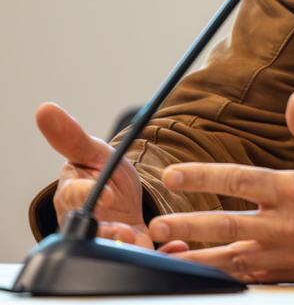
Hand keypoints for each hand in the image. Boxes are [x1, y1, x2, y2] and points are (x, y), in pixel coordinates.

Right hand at [35, 102, 185, 252]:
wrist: (123, 194)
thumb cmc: (101, 173)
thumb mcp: (92, 151)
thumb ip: (71, 136)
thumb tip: (46, 109)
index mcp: (73, 195)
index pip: (74, 198)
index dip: (88, 198)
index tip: (106, 196)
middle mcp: (87, 222)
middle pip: (92, 233)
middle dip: (109, 233)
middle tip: (124, 230)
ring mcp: (109, 238)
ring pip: (115, 249)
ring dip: (130, 247)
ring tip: (144, 240)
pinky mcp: (132, 249)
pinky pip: (145, 255)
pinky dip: (162, 252)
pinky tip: (177, 247)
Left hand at [147, 90, 293, 283]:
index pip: (238, 180)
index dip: (201, 177)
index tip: (173, 174)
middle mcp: (288, 224)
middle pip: (225, 225)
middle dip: (186, 225)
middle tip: (156, 225)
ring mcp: (289, 253)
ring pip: (233, 259)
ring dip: (198, 258)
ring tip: (168, 255)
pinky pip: (252, 276)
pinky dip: (226, 275)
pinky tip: (205, 272)